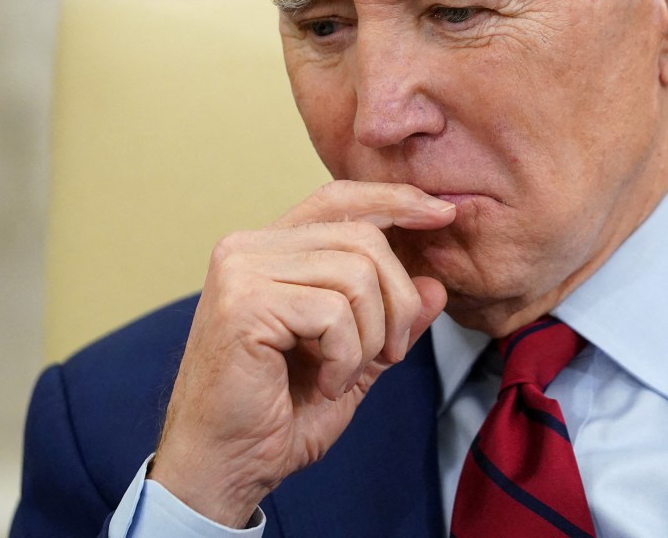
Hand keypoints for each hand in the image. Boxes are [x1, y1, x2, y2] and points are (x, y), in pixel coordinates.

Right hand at [148, 181, 455, 526]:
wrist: (225, 468)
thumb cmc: (279, 415)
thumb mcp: (356, 359)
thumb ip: (392, 319)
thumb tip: (437, 285)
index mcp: (270, 251)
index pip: (339, 199)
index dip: (394, 201)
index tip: (442, 214)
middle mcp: (249, 248)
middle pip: (362, 238)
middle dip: (397, 301)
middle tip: (390, 354)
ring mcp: (242, 271)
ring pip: (355, 274)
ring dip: (372, 337)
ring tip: (346, 373)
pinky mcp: (244, 304)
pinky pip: (334, 312)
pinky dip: (347, 357)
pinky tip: (325, 383)